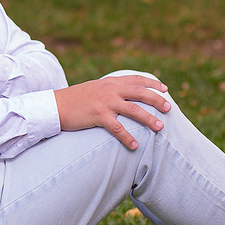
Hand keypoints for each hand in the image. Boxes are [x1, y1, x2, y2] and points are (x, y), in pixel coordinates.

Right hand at [53, 75, 169, 149]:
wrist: (55, 105)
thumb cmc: (74, 99)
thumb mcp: (94, 88)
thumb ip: (109, 89)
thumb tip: (123, 95)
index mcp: (110, 82)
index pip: (136, 79)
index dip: (152, 84)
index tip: (165, 89)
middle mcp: (110, 90)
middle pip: (140, 93)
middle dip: (157, 100)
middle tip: (169, 108)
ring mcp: (104, 102)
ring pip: (134, 110)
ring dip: (149, 119)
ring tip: (161, 128)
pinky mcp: (98, 115)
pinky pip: (117, 128)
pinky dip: (128, 137)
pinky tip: (136, 145)